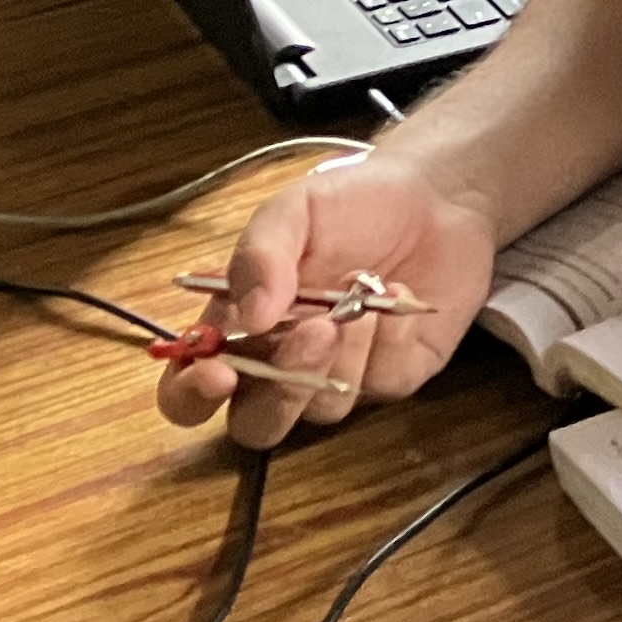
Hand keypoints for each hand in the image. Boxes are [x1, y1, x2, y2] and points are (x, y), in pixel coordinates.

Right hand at [155, 153, 494, 447]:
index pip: (189, 390)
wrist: (432, 196)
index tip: (217, 373)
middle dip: (280, 390)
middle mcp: (280, 363)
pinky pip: (381, 384)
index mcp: (236, 328)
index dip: (191, 395)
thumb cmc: (349, 205)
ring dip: (344, 351)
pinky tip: (398, 293)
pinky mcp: (392, 377)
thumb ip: (259, 255)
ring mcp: (337, 377)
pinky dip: (391, 337)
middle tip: (314, 330)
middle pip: (256, 425)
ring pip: (322, 410)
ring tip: (364, 290)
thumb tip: (248, 316)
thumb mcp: (293, 211)